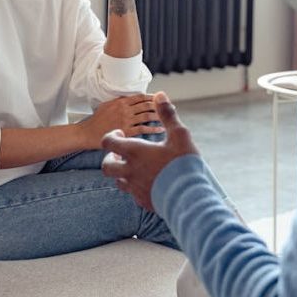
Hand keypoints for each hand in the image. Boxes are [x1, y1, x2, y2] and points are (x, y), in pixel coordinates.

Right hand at [79, 94, 163, 149]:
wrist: (87, 133)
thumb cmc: (97, 119)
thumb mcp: (108, 104)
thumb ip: (121, 101)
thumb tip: (133, 99)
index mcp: (121, 101)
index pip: (141, 96)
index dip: (153, 97)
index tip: (162, 98)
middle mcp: (125, 109)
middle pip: (146, 105)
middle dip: (160, 106)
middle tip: (172, 107)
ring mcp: (126, 120)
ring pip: (147, 116)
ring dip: (160, 116)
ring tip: (169, 117)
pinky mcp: (126, 131)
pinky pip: (143, 129)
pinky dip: (154, 129)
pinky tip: (161, 129)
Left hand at [101, 91, 199, 210]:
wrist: (189, 198)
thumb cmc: (183, 164)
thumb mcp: (179, 134)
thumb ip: (167, 114)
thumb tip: (160, 95)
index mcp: (135, 153)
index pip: (108, 142)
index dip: (111, 136)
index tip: (121, 133)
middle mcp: (130, 171)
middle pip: (106, 166)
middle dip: (110, 157)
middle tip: (122, 152)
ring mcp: (135, 189)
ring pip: (118, 181)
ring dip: (122, 173)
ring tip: (136, 167)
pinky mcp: (143, 202)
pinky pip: (132, 193)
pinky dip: (135, 186)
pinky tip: (148, 182)